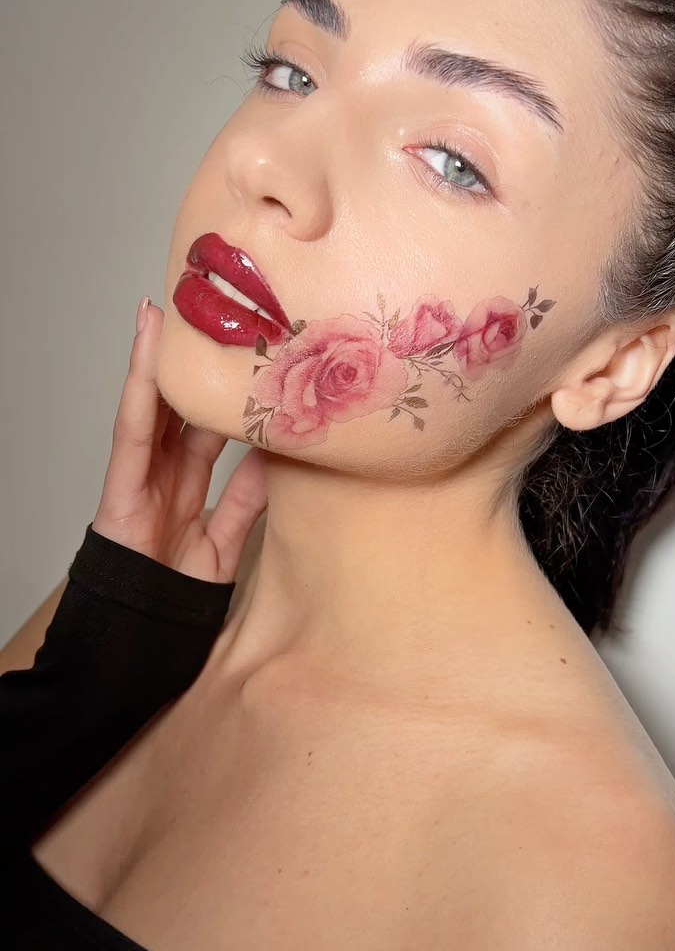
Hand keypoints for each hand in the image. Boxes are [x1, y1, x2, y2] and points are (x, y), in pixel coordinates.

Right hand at [91, 297, 267, 583]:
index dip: (224, 387)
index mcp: (187, 483)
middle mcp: (162, 472)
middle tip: (216, 312)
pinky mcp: (120, 486)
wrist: (140, 642)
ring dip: (159, 356)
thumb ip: (245, 499)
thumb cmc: (175, 597)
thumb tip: (278, 459)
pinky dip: (140, 386)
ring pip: (154, 405)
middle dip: (192, 363)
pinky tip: (148, 348)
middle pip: (181, 405)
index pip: (208, 423)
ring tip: (170, 308)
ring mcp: (139, 475)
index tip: (250, 349)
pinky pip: (132, 429)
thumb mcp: (226, 540)